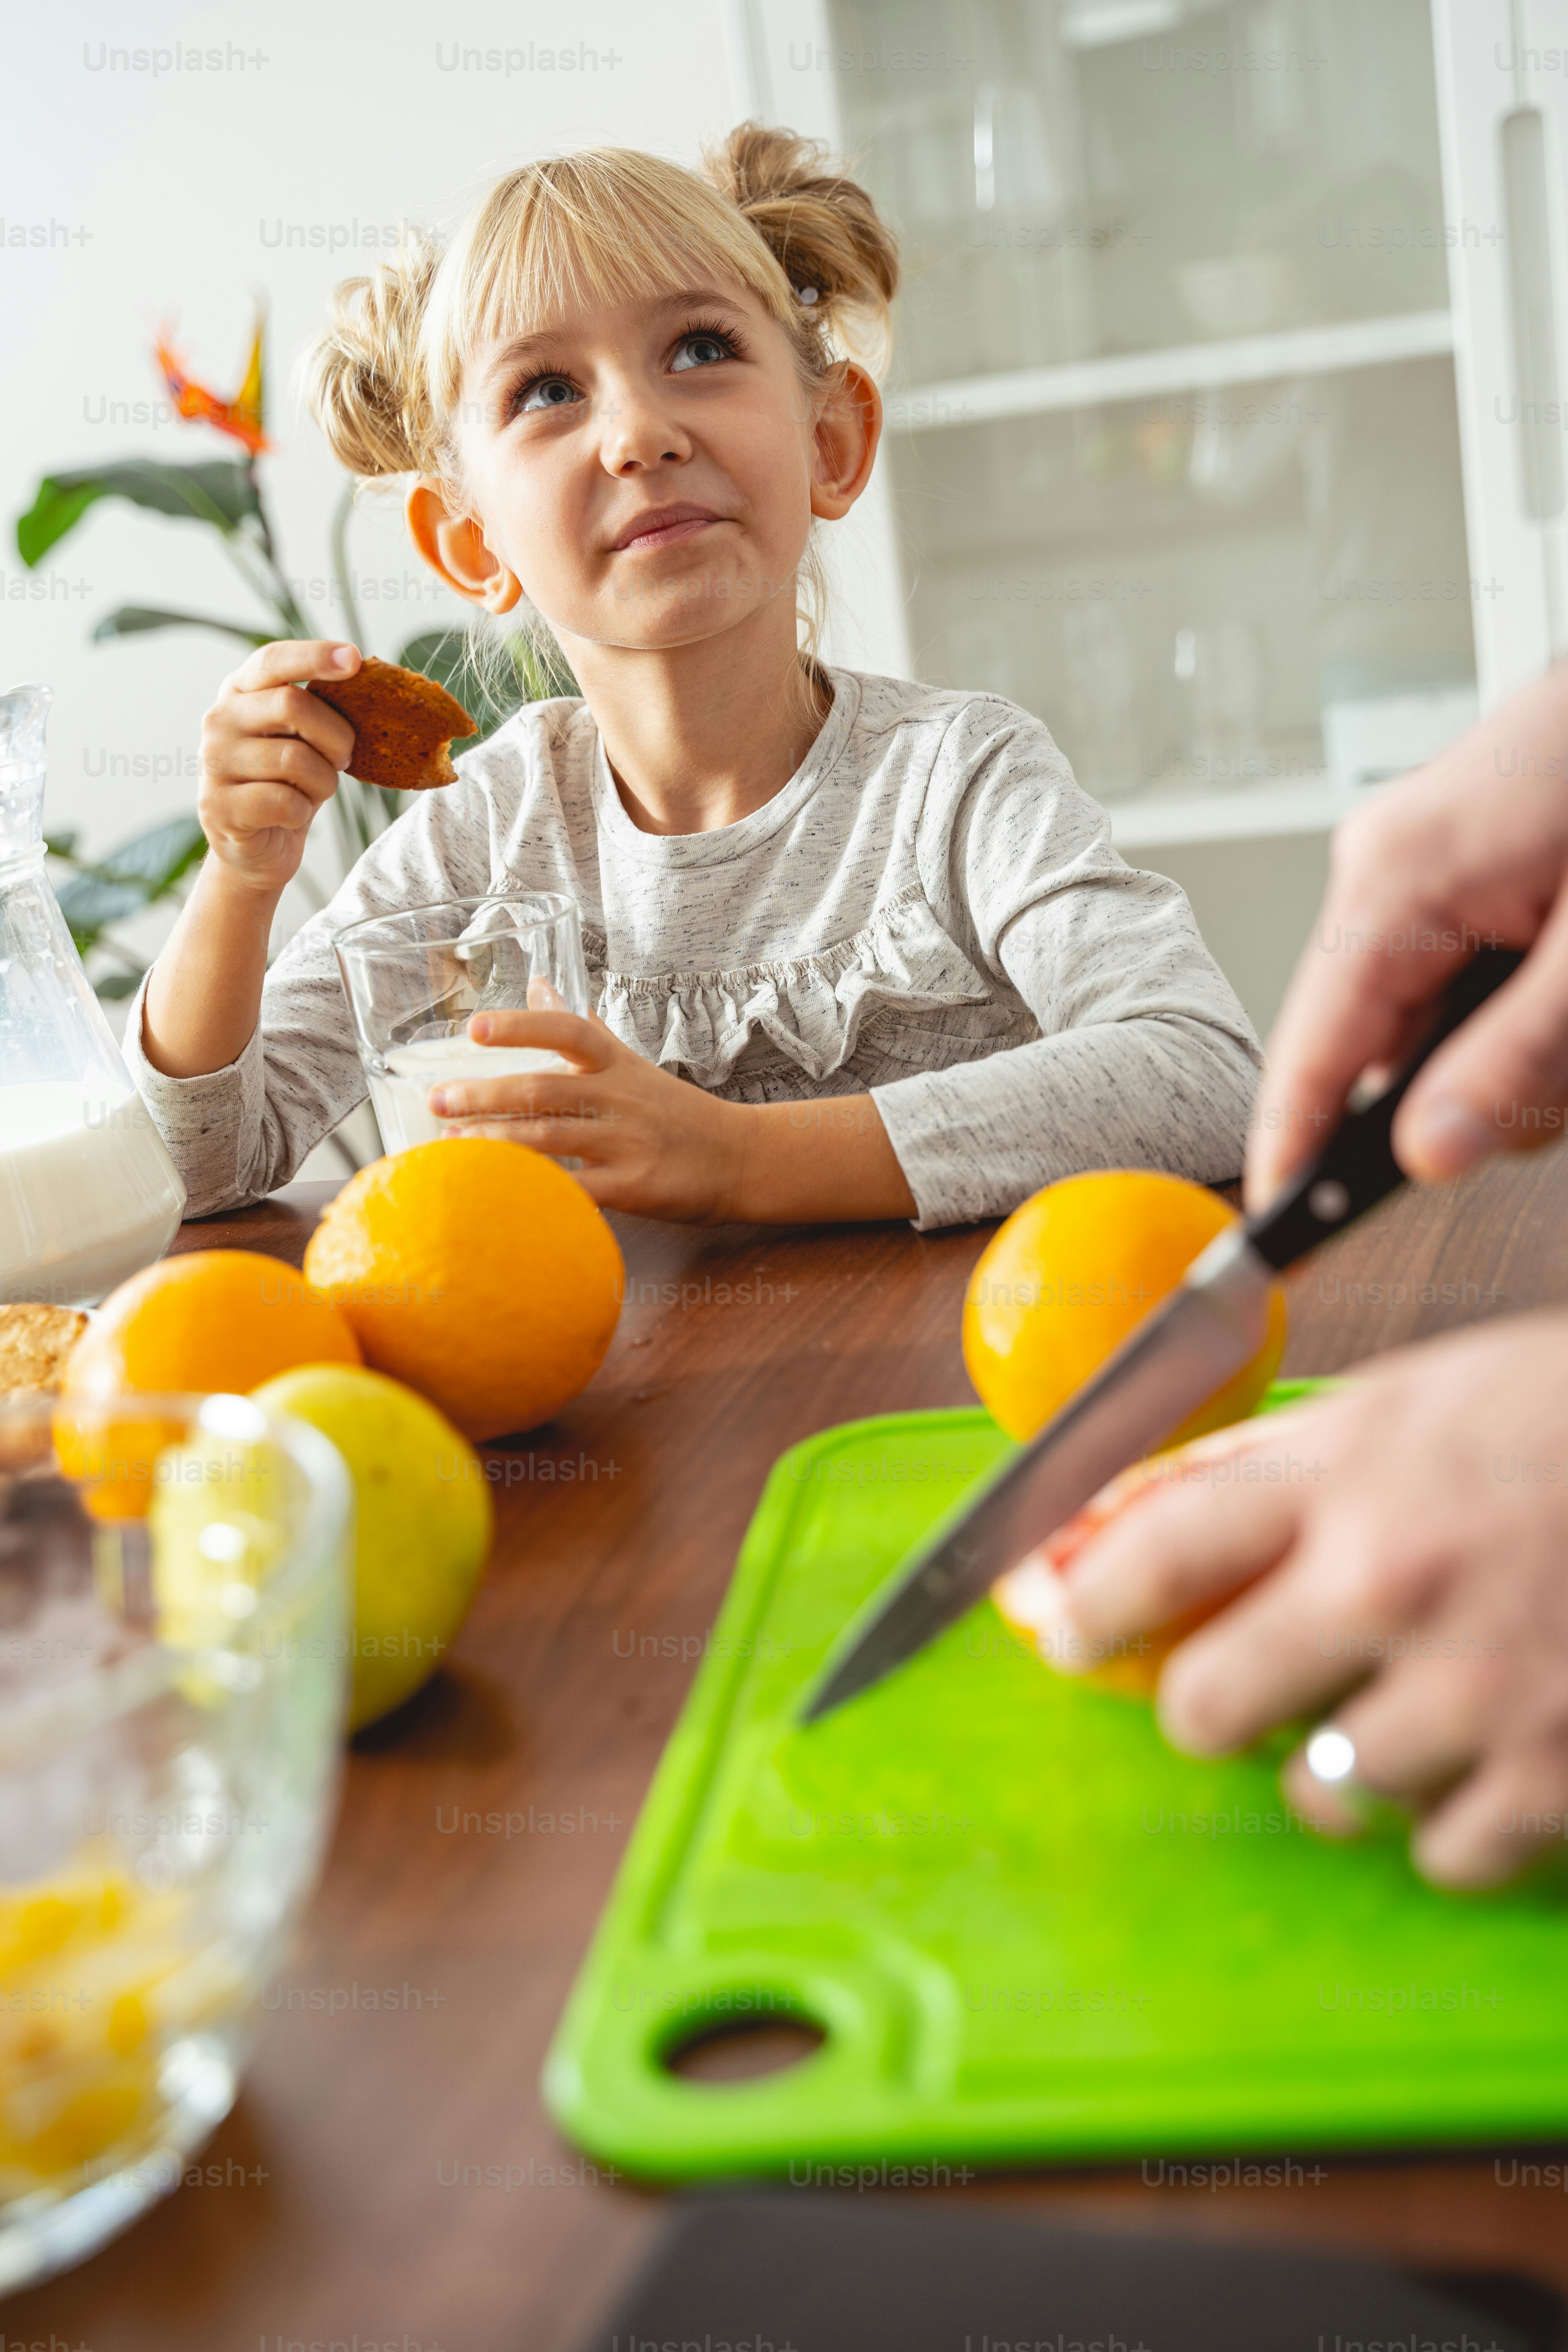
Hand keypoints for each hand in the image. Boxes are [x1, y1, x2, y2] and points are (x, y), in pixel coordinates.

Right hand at [198, 640, 359, 897]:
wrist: (258, 847)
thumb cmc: (288, 784)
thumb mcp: (304, 738)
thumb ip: (317, 709)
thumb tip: (360, 676)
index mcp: (240, 691)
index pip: (274, 660)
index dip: (315, 656)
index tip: (353, 658)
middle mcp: (219, 719)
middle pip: (293, 705)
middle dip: (336, 736)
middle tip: (342, 759)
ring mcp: (213, 762)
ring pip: (295, 759)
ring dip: (322, 781)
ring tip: (311, 791)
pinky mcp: (218, 807)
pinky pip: (285, 802)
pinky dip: (303, 812)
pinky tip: (291, 815)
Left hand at [426, 999, 748, 1221]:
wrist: (739, 1157)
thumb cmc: (674, 1110)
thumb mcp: (630, 1061)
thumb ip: (582, 1028)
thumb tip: (540, 982)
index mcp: (616, 1063)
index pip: (568, 1031)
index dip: (521, 1027)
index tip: (475, 1028)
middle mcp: (620, 1097)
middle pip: (545, 1089)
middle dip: (486, 1095)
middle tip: (438, 1099)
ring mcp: (627, 1143)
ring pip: (552, 1138)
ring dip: (497, 1141)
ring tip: (453, 1144)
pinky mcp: (634, 1188)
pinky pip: (577, 1191)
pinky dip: (538, 1192)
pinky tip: (501, 1193)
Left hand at [995, 1313, 1567, 1888]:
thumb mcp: (1416, 1397)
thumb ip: (1280, 1466)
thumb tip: (1139, 1517)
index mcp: (1349, 1475)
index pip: (1153, 1549)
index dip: (1079, 1602)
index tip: (1054, 1631)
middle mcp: (1392, 1585)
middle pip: (1209, 1704)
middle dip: (1207, 1706)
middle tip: (1238, 1693)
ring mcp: (1477, 1690)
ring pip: (1322, 1793)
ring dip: (1343, 1767)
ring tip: (1411, 1710)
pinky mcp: (1556, 1776)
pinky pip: (1440, 1854)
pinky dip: (1451, 1825)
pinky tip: (1490, 1758)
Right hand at [1248, 664, 1567, 1211]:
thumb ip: (1514, 1060)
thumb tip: (1427, 1156)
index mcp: (1394, 878)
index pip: (1314, 1052)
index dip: (1293, 1155)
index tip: (1283, 1240)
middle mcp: (1388, 862)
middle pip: (1382, 1042)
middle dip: (1471, 1092)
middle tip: (1559, 1078)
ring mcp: (1424, 856)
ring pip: (1435, 1016)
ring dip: (1518, 1049)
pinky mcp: (1465, 858)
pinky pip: (1464, 971)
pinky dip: (1524, 1002)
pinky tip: (1566, 980)